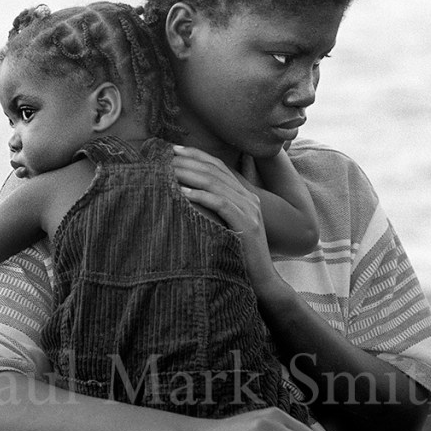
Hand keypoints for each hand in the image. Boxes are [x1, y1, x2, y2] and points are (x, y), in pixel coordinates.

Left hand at [170, 145, 275, 289]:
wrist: (263, 281)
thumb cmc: (239, 256)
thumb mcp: (227, 227)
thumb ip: (215, 211)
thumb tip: (186, 197)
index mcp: (245, 196)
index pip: (219, 167)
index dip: (197, 155)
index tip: (174, 149)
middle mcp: (250, 198)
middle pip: (216, 171)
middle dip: (189, 161)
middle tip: (166, 157)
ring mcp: (251, 210)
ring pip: (216, 183)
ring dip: (190, 175)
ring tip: (170, 170)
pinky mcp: (247, 224)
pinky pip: (221, 204)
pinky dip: (200, 196)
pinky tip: (182, 193)